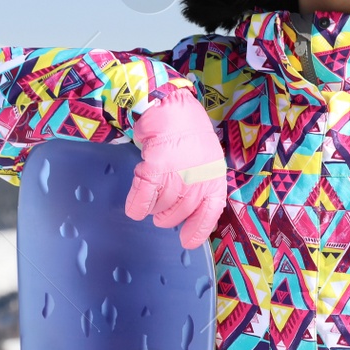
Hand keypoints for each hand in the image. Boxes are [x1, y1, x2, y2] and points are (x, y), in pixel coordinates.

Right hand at [125, 89, 225, 248]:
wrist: (173, 107)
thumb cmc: (190, 136)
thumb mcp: (208, 163)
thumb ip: (202, 187)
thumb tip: (188, 214)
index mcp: (215, 181)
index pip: (209, 216)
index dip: (196, 232)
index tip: (185, 241)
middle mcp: (199, 183)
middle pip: (177, 215)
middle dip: (166, 214)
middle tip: (160, 204)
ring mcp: (178, 177)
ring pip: (159, 208)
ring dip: (151, 206)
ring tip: (151, 192)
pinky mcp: (156, 170)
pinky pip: (143, 199)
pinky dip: (136, 206)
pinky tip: (134, 208)